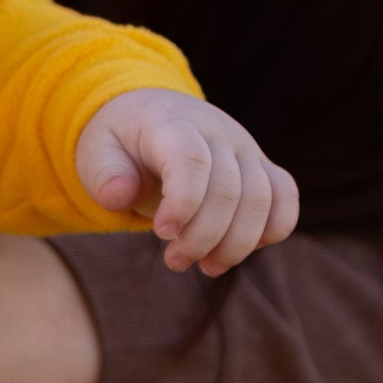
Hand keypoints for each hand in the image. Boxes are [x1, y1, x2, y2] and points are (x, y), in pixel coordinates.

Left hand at [75, 88, 296, 275]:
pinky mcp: (260, 166)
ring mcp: (243, 148)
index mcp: (171, 123)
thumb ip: (105, 174)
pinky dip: (273, 229)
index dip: (183, 202)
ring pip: (261, 198)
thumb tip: (118, 195)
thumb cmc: (121, 142)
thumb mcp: (97, 152)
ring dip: (237, 244)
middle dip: (203, 237)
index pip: (191, 159)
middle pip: (228, 188)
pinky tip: (237, 250)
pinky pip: (285, 196)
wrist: (150, 115)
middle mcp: (216, 131)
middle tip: (175, 261)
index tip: (163, 233)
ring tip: (206, 266)